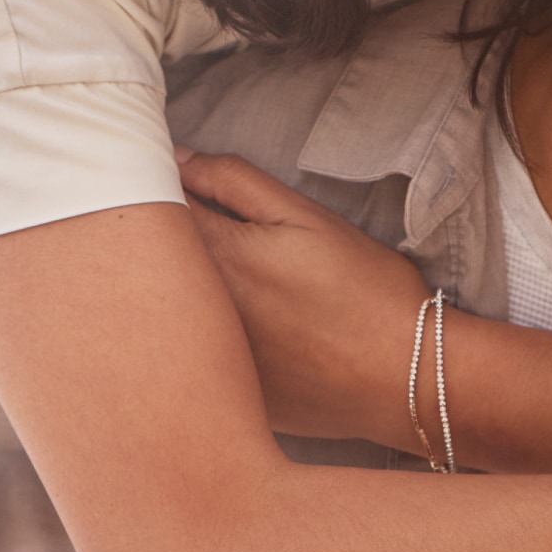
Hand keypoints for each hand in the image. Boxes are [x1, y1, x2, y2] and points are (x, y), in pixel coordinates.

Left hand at [176, 148, 429, 446]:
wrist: (407, 378)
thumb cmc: (365, 290)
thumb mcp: (307, 218)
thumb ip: (235, 182)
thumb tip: (178, 158)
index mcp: (214, 257)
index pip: (150, 207)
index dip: (151, 185)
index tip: (164, 178)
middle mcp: (194, 312)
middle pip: (143, 261)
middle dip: (154, 237)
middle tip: (198, 230)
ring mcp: (203, 359)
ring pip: (160, 309)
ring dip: (171, 287)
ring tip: (234, 282)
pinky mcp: (218, 392)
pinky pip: (188, 353)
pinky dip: (195, 335)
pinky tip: (243, 331)